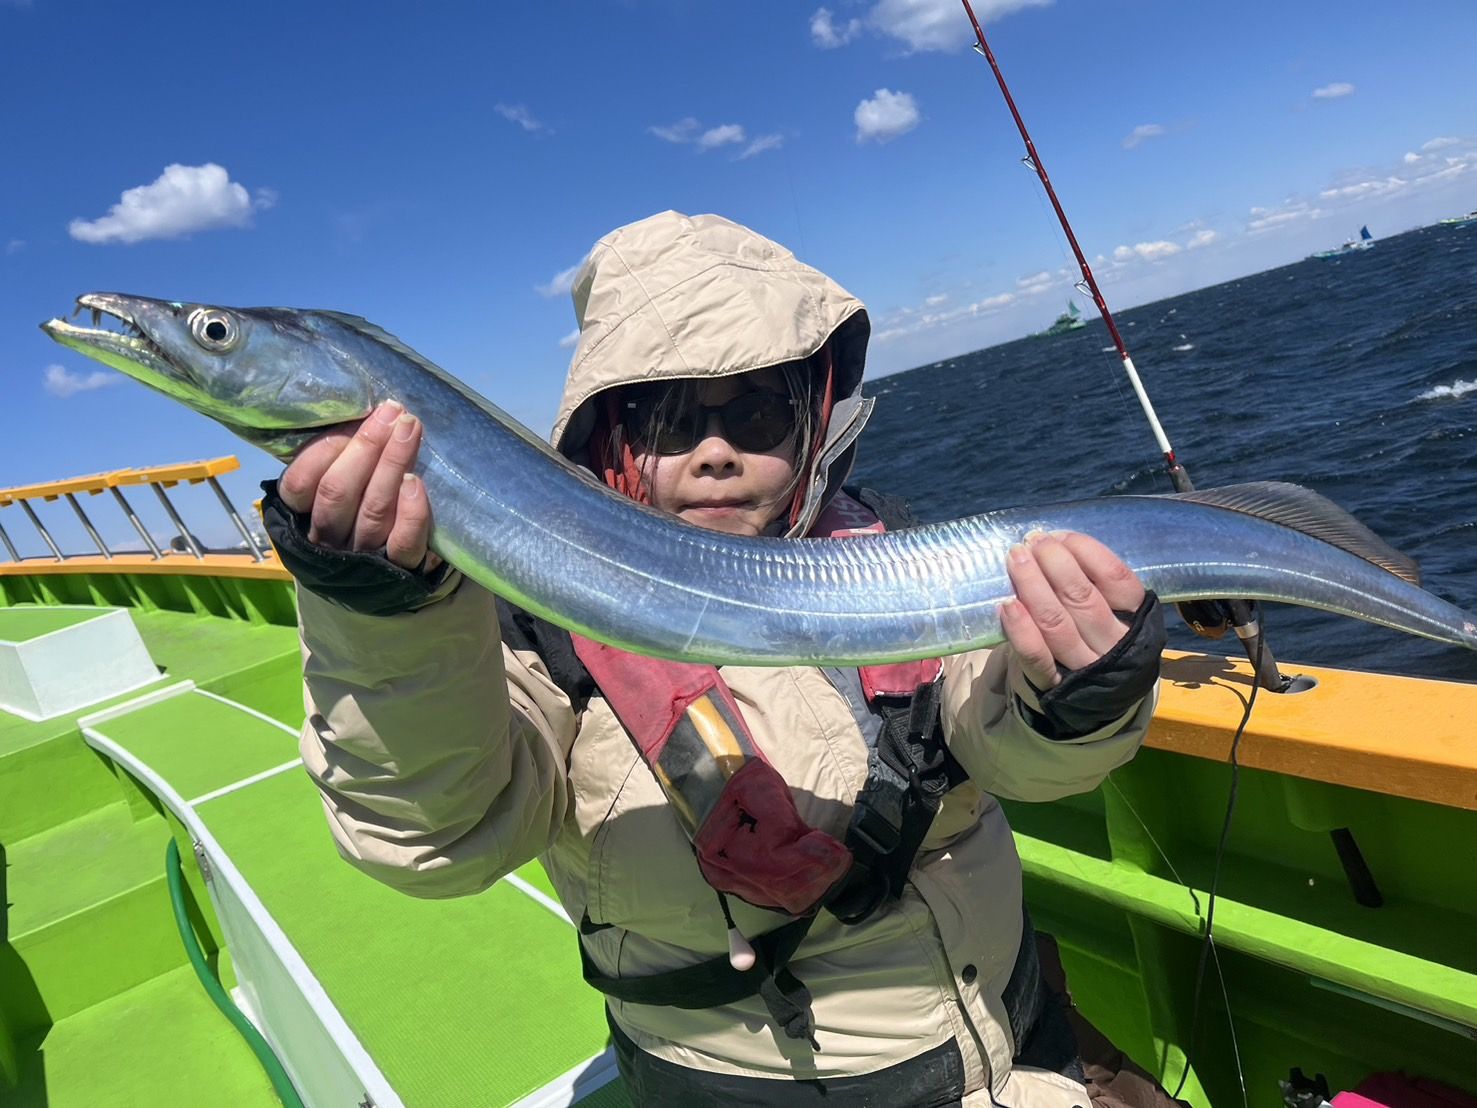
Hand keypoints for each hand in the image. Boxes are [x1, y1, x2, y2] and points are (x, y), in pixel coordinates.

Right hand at [278, 400, 439, 571]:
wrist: (394, 574)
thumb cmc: (360, 511)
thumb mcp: (339, 484)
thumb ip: (338, 459)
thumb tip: (359, 414)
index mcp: (305, 516)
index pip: (299, 484)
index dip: (325, 449)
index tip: (356, 416)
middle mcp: (330, 537)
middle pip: (338, 491)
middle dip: (366, 446)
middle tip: (392, 413)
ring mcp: (364, 555)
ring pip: (373, 509)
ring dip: (392, 463)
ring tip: (410, 429)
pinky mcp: (401, 568)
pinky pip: (403, 542)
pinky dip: (411, 512)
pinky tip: (416, 483)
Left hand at [1001, 531, 1145, 689]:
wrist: (1093, 697)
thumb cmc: (1096, 634)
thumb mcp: (1112, 607)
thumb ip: (1093, 580)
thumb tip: (1054, 541)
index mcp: (1136, 618)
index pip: (1116, 578)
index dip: (1085, 551)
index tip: (1059, 536)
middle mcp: (1113, 645)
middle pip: (1082, 598)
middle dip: (1054, 563)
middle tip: (1032, 541)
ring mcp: (1084, 667)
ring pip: (1057, 623)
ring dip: (1033, 586)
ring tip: (1016, 559)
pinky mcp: (1053, 684)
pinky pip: (1037, 658)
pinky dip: (1021, 630)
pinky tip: (1007, 605)